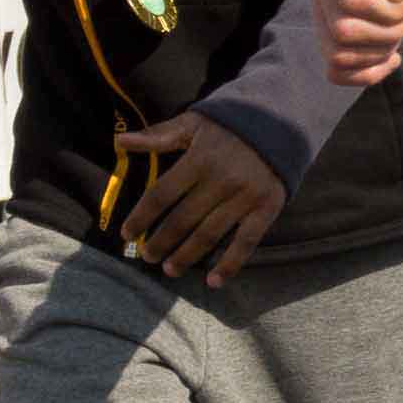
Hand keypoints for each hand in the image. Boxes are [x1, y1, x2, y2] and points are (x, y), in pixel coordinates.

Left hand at [113, 107, 287, 285]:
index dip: (141, 217)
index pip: (162, 194)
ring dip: (186, 256)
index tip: (126, 234)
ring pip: (209, 234)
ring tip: (169, 270)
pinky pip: (246, 242)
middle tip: (147, 257)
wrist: (282, 121)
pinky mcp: (267, 209)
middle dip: (161, 242)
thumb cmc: (229, 125)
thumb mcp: (193, 123)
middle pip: (183, 219)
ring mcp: (246, 197)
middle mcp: (222, 180)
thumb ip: (158, 136)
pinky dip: (229, 264)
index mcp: (199, 159)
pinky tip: (212, 282)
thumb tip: (120, 141)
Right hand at [321, 0, 402, 86]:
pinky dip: (366, 74)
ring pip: (338, 54)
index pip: (353, 1)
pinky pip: (335, 71)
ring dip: (380, 52)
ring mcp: (321, 8)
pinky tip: (390, 58)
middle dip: (389, 32)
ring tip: (399, 28)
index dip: (389, 11)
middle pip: (343, 31)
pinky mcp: (328, 31)